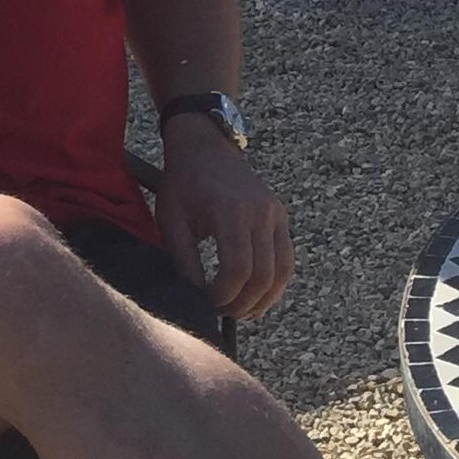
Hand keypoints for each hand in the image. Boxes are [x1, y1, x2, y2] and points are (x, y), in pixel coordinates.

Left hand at [157, 119, 293, 319]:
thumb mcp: (172, 220)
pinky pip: (286, 258)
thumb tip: (194, 300)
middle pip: (263, 275)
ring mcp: (274, 213)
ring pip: (282, 271)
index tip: (207, 303)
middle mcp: (260, 212)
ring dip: (264, 299)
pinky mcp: (280, 215)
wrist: (203, 144)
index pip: (238, 269)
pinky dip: (274, 282)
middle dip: (243, 303)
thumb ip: (184, 261)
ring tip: (241, 311)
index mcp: (230, 210)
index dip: (225, 295)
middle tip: (222, 313)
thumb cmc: (183, 181)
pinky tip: (255, 294)